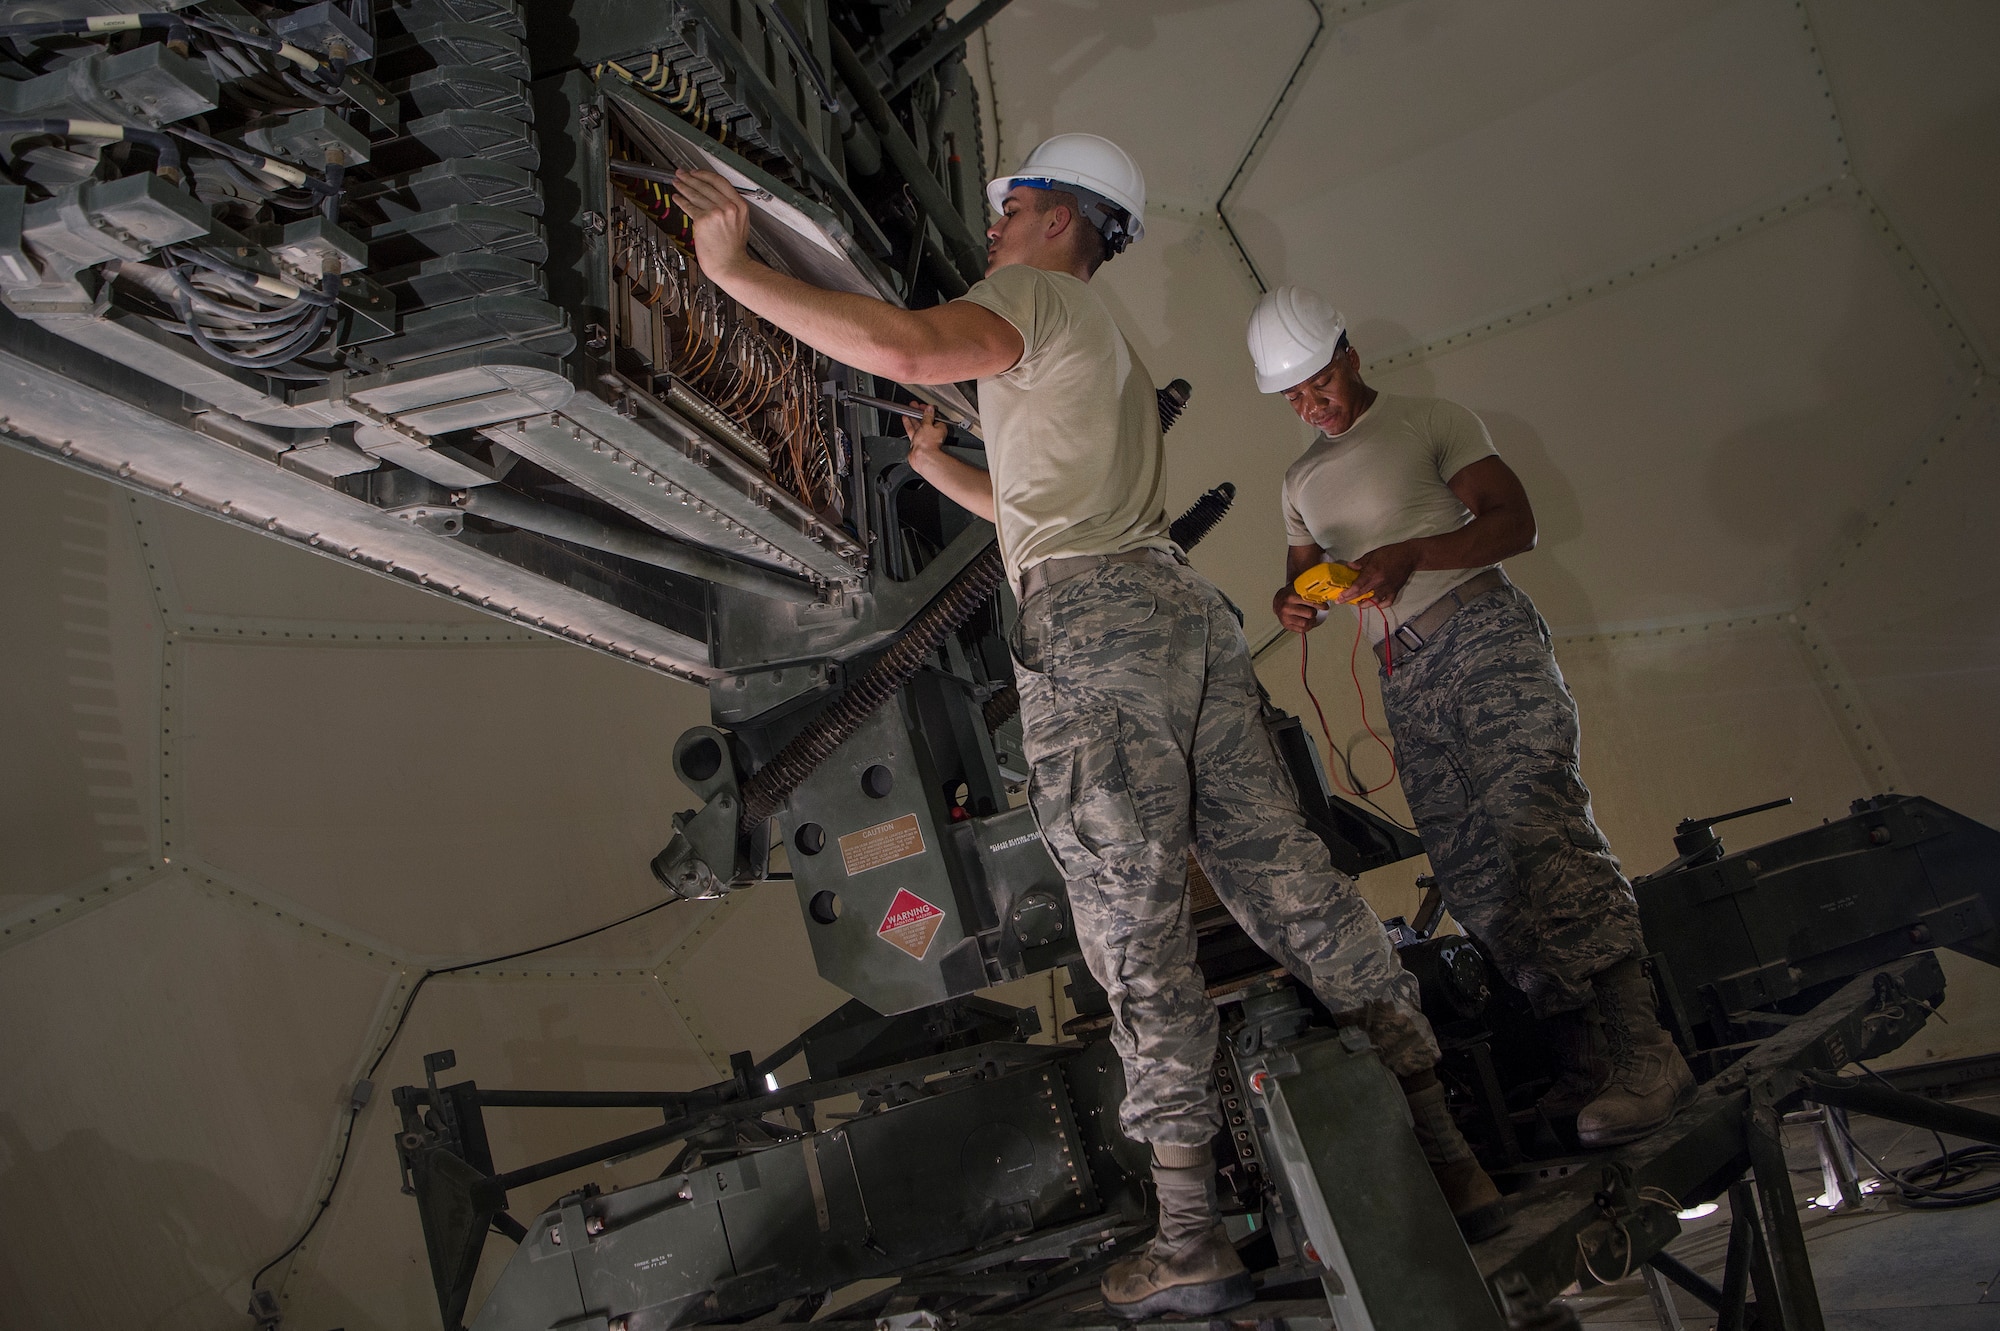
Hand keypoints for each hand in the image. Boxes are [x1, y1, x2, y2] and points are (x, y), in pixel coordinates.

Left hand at [672, 168, 753, 282]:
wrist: (731, 265)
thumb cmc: (734, 250)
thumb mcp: (740, 224)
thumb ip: (730, 209)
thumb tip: (715, 199)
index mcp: (740, 206)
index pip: (720, 182)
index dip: (705, 175)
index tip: (697, 173)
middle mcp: (729, 207)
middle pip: (706, 186)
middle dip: (690, 178)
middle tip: (682, 174)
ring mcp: (716, 213)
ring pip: (696, 194)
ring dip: (683, 187)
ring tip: (677, 183)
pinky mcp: (703, 221)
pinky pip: (689, 207)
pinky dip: (681, 201)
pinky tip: (677, 197)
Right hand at [902, 401, 947, 459]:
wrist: (921, 457)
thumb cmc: (928, 444)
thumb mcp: (927, 425)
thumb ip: (928, 416)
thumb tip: (930, 409)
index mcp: (940, 428)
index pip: (934, 416)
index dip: (928, 410)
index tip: (922, 405)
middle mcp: (933, 434)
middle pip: (926, 420)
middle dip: (919, 412)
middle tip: (914, 406)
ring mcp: (924, 438)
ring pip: (918, 425)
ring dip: (913, 417)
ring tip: (908, 410)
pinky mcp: (917, 442)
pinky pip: (913, 431)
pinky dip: (909, 424)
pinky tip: (906, 419)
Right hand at [1273, 585, 1328, 633]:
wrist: (1278, 600)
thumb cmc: (1290, 594)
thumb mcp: (1298, 589)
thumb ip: (1310, 592)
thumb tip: (1325, 596)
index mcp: (1291, 597)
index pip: (1310, 602)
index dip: (1320, 605)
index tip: (1325, 606)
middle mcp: (1287, 607)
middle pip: (1310, 614)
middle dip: (1314, 612)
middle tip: (1314, 611)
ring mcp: (1285, 617)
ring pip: (1306, 624)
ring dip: (1312, 621)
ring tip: (1311, 618)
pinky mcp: (1286, 625)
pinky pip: (1301, 630)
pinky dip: (1307, 627)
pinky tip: (1308, 623)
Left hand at [1339, 541, 1420, 605]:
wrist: (1409, 555)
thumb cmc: (1389, 553)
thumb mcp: (1373, 554)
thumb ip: (1360, 562)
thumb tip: (1349, 567)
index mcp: (1373, 572)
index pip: (1357, 586)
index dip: (1347, 593)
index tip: (1340, 597)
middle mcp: (1379, 582)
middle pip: (1363, 594)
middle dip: (1350, 599)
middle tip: (1341, 602)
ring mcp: (1388, 588)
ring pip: (1375, 601)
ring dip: (1365, 604)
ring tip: (1358, 604)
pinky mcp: (1395, 590)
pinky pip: (1388, 601)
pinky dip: (1382, 605)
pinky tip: (1376, 604)